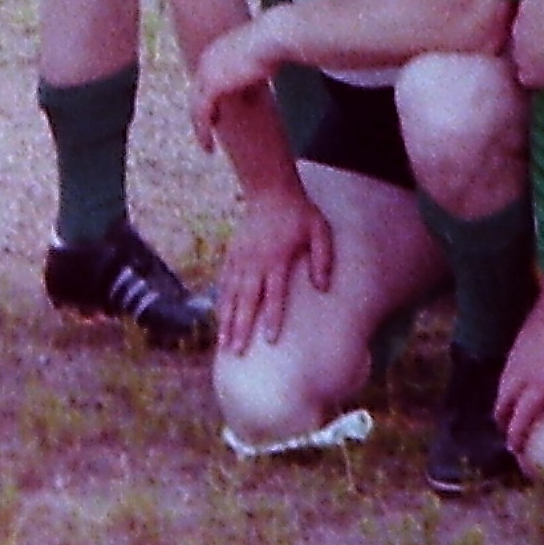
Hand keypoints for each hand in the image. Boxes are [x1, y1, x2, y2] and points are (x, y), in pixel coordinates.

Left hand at [189, 16, 282, 150]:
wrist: (273, 36)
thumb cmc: (273, 45)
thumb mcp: (256, 62)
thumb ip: (248, 77)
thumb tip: (253, 92)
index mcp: (214, 52)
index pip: (205, 80)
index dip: (209, 100)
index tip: (216, 115)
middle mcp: (206, 61)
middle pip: (197, 94)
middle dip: (201, 115)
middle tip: (207, 133)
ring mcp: (206, 72)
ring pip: (196, 107)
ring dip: (200, 127)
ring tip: (207, 145)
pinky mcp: (212, 85)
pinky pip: (202, 113)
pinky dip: (203, 130)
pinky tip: (208, 143)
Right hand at [218, 186, 333, 354]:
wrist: (270, 192)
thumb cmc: (300, 214)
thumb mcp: (319, 231)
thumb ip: (323, 258)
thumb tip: (323, 288)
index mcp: (277, 258)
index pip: (275, 294)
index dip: (272, 317)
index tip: (270, 340)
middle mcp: (255, 262)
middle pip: (247, 300)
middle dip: (241, 328)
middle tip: (236, 352)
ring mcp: (240, 260)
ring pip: (231, 296)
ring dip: (227, 321)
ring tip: (224, 345)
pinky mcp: (232, 256)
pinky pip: (224, 284)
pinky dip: (222, 303)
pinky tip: (220, 320)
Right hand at [497, 276, 543, 450]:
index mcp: (538, 386)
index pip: (519, 419)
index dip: (515, 438)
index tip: (516, 451)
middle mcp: (520, 375)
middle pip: (502, 407)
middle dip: (503, 423)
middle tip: (510, 434)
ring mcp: (515, 358)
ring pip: (500, 389)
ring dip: (502, 405)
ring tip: (510, 413)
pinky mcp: (516, 344)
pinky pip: (504, 373)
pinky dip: (504, 387)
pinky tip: (516, 383)